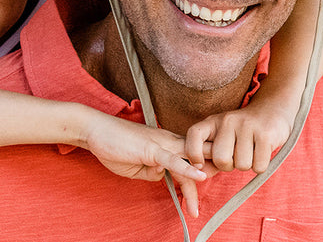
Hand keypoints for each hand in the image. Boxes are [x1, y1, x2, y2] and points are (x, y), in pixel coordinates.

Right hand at [80, 112, 208, 214]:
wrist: (94, 129)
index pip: (193, 159)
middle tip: (229, 181)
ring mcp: (162, 145)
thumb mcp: (136, 167)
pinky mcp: (151, 149)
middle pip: (200, 157)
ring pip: (191, 159)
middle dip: (217, 169)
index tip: (213, 185)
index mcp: (168, 145)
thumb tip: (163, 177)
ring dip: (205, 175)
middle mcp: (170, 142)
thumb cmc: (113, 145)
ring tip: (213, 192)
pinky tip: (200, 177)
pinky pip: (173, 160)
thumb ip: (152, 172)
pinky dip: (187, 169)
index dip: (205, 170)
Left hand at [185, 105, 291, 173]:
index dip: (192, 153)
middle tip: (234, 158)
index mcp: (213, 121)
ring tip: (249, 153)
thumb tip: (201, 173)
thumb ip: (209, 156)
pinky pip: (259, 166)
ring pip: (242, 165)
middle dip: (227, 166)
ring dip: (245, 166)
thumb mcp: (221, 138)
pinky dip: (259, 167)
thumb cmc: (241, 132)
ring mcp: (248, 126)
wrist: (272, 110)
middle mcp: (228, 121)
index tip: (198, 165)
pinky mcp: (266, 135)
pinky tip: (260, 154)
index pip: (194, 134)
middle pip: (221, 159)